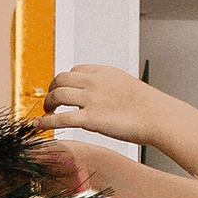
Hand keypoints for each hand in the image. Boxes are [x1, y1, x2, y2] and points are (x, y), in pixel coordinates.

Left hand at [44, 65, 160, 149]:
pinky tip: (37, 126)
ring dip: (48, 104)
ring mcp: (91, 99)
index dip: (66, 81)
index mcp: (106, 72)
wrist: (160, 117)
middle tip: (50, 102)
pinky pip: (60, 118)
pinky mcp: (90, 118)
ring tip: (46, 113)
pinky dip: (45, 122)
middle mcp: (95, 82)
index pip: (76, 70)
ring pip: (57, 95)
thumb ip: (111, 89)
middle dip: (52, 90)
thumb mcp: (128, 87)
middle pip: (61, 79)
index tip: (63, 90)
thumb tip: (105, 98)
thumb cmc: (150, 108)